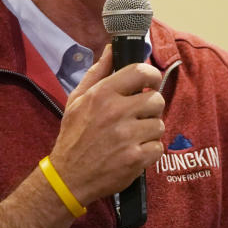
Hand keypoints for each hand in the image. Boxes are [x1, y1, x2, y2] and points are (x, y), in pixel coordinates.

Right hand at [50, 45, 164, 206]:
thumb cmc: (73, 136)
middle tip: (137, 116)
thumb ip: (97, 72)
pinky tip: (132, 152)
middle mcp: (116, 112)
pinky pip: (158, 147)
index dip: (151, 75)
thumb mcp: (77, 99)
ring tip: (131, 137)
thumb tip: (111, 49)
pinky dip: (149, 151)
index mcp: (103, 94)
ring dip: (149, 131)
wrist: (68, 177)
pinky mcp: (136, 158)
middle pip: (156, 99)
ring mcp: (128, 136)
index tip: (149, 83)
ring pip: (159, 125)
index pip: (141, 71)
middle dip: (150, 108)